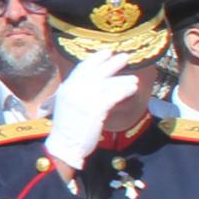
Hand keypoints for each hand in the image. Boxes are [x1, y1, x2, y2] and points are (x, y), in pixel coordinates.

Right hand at [42, 50, 132, 172]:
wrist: (64, 145)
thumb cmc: (68, 129)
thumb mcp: (70, 105)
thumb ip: (80, 93)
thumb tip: (97, 84)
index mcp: (67, 87)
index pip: (83, 67)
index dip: (97, 59)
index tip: (107, 52)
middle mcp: (74, 89)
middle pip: (97, 71)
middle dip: (112, 63)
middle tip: (125, 56)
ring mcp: (84, 98)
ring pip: (107, 83)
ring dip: (122, 79)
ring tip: (134, 79)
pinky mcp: (94, 108)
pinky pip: (113, 95)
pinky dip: (124, 90)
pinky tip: (132, 88)